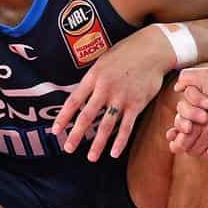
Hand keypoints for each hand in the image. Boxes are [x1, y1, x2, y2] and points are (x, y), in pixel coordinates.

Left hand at [51, 26, 172, 161]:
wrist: (152, 49)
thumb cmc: (126, 53)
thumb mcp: (103, 61)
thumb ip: (92, 79)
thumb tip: (81, 96)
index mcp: (93, 77)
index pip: (74, 101)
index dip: (63, 117)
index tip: (55, 131)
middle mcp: (105, 89)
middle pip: (87, 116)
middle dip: (76, 134)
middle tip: (68, 149)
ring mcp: (121, 97)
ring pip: (106, 125)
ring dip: (97, 143)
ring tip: (91, 157)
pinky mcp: (137, 104)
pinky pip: (127, 126)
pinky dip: (120, 141)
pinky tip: (114, 153)